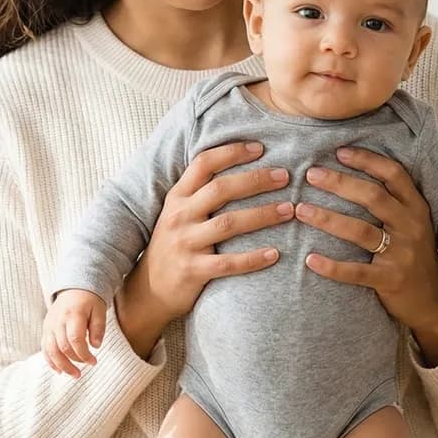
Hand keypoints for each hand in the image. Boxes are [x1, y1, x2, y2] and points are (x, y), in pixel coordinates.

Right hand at [42, 289, 105, 378]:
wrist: (74, 287)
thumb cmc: (90, 300)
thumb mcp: (99, 310)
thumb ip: (98, 327)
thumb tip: (96, 346)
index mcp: (73, 314)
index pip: (75, 339)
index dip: (83, 354)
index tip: (93, 361)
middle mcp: (58, 320)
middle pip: (62, 347)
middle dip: (74, 362)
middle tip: (84, 371)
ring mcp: (49, 325)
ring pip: (51, 350)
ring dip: (61, 365)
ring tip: (74, 374)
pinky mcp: (46, 329)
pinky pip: (45, 348)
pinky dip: (50, 361)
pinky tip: (59, 370)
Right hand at [118, 141, 293, 352]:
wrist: (148, 289)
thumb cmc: (173, 245)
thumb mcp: (177, 213)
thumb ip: (200, 192)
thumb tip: (240, 166)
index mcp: (177, 197)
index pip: (203, 164)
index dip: (231, 152)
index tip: (260, 148)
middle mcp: (179, 216)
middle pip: (220, 189)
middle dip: (255, 180)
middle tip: (285, 176)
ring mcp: (185, 243)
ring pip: (228, 224)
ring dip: (262, 215)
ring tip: (289, 210)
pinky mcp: (193, 270)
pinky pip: (228, 263)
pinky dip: (253, 258)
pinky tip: (275, 254)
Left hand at [295, 147, 437, 349]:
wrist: (433, 300)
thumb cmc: (414, 254)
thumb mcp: (412, 223)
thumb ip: (392, 201)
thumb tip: (351, 171)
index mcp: (416, 207)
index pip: (393, 174)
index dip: (367, 160)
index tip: (339, 152)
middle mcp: (411, 226)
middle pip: (373, 197)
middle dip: (339, 183)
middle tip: (310, 175)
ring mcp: (402, 254)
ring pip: (360, 231)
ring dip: (327, 218)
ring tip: (300, 209)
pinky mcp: (390, 280)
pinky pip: (356, 272)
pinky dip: (332, 266)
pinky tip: (310, 260)